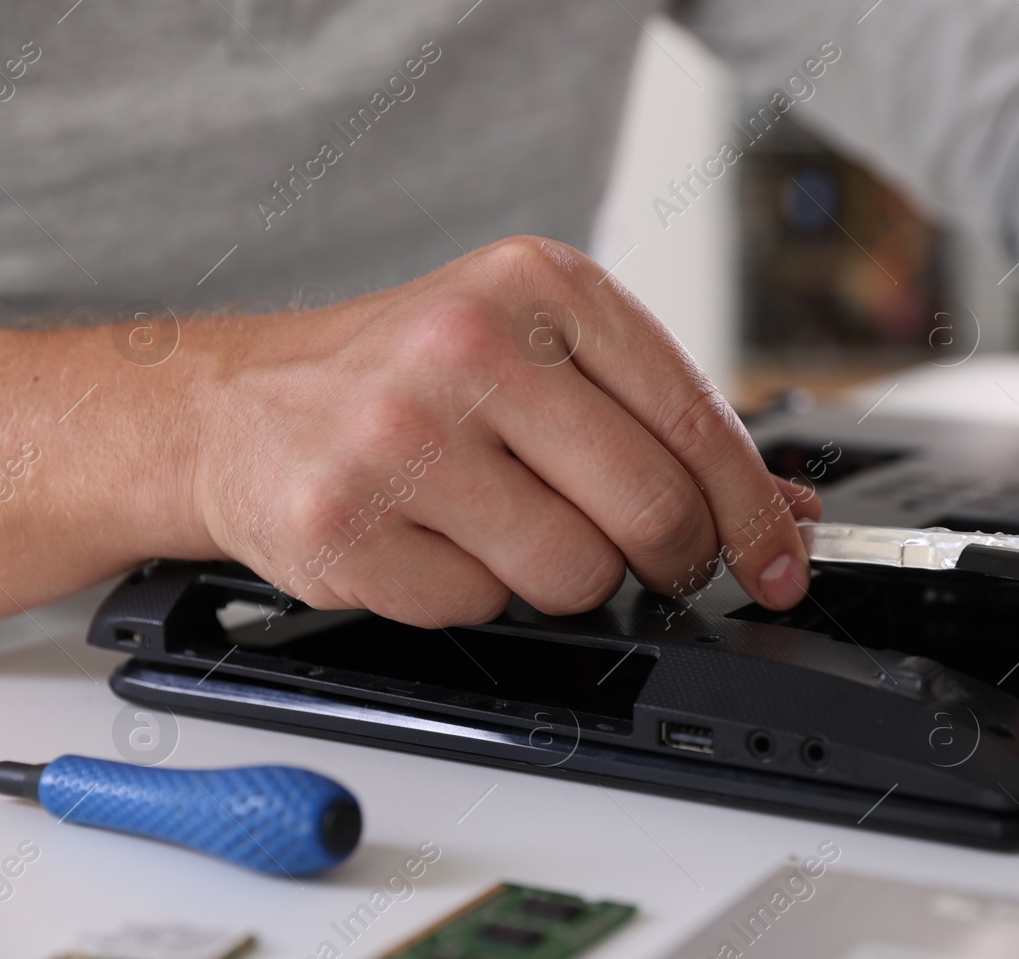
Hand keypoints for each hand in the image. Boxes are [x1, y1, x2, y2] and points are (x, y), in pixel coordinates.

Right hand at [190, 237, 819, 626]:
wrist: (237, 407)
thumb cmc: (404, 377)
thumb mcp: (539, 355)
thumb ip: (661, 423)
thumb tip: (781, 511)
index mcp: (538, 287)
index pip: (696, 422)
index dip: (754, 513)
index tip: (780, 562)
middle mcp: (469, 346)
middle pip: (650, 510)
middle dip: (671, 560)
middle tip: (654, 563)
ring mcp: (399, 437)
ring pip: (573, 576)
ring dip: (556, 576)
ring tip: (497, 522)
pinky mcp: (343, 524)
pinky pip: (478, 610)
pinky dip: (470, 595)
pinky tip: (428, 541)